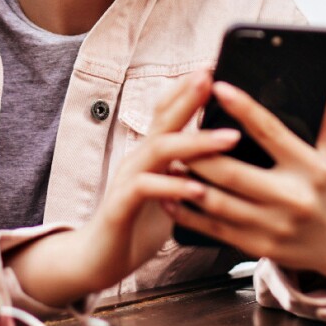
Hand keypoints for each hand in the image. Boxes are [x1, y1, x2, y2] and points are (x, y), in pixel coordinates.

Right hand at [7, 72, 238, 304]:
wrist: (97, 258)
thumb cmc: (137, 224)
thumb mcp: (169, 191)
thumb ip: (187, 170)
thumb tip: (225, 156)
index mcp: (150, 154)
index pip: (166, 112)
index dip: (186, 89)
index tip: (212, 67)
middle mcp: (137, 159)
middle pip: (163, 119)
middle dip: (189, 97)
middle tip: (212, 78)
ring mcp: (126, 180)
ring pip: (159, 150)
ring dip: (196, 142)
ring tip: (229, 138)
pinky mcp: (120, 206)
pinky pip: (146, 189)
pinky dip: (173, 185)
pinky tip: (197, 187)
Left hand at [163, 69, 325, 284]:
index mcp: (310, 168)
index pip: (271, 132)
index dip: (244, 108)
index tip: (218, 87)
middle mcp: (292, 199)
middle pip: (233, 172)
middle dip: (199, 151)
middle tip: (176, 128)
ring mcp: (273, 227)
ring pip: (217, 201)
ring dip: (186, 180)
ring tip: (167, 158)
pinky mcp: (257, 247)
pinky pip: (213, 229)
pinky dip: (186, 212)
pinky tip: (168, 194)